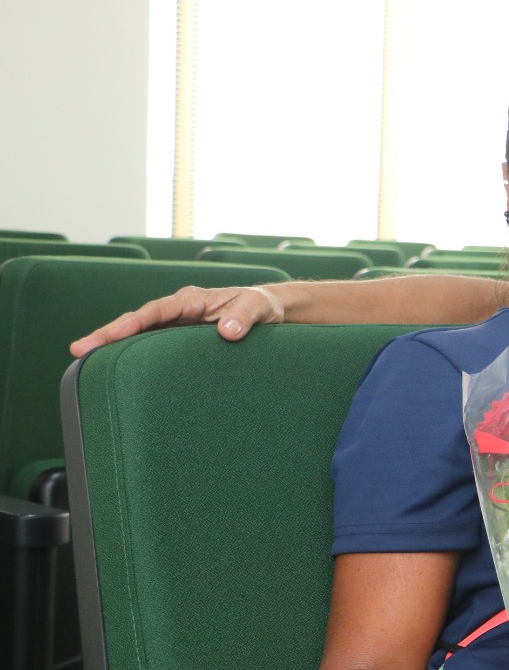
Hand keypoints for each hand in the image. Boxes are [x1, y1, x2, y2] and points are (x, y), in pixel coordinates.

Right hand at [70, 284, 282, 356]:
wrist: (270, 311)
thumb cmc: (263, 306)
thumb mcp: (258, 307)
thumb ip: (244, 317)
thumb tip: (226, 332)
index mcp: (191, 299)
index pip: (154, 311)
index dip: (131, 323)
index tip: (110, 336)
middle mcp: (178, 310)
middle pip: (137, 322)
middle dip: (107, 334)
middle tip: (78, 351)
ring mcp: (177, 325)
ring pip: (139, 334)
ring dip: (114, 346)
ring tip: (84, 362)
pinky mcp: (181, 339)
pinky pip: (152, 346)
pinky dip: (133, 355)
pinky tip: (115, 369)